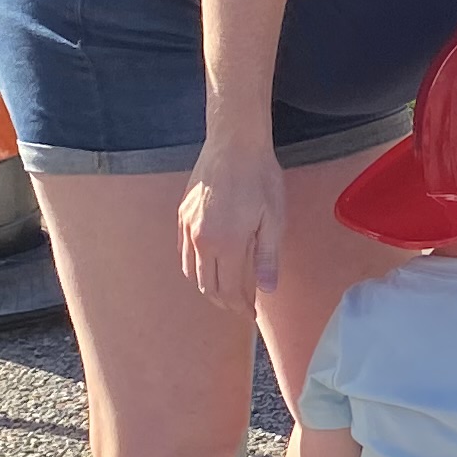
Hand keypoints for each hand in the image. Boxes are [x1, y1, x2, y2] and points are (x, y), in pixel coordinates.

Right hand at [178, 138, 282, 302]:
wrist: (234, 142)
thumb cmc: (260, 178)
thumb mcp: (274, 219)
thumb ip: (267, 257)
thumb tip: (267, 289)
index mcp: (226, 244)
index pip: (228, 290)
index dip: (238, 306)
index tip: (249, 313)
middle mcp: (201, 240)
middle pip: (205, 285)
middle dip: (223, 301)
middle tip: (239, 305)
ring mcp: (188, 226)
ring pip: (190, 270)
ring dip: (206, 285)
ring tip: (225, 289)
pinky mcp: (182, 214)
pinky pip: (184, 250)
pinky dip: (194, 264)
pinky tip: (209, 262)